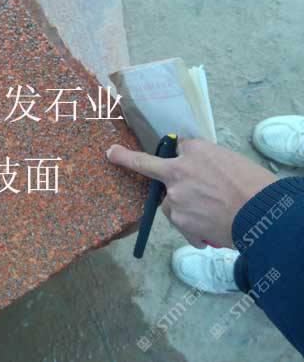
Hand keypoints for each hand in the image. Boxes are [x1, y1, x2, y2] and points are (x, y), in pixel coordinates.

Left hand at [107, 139, 276, 248]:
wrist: (263, 215)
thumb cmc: (253, 185)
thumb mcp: (229, 160)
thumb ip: (204, 161)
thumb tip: (191, 165)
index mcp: (194, 152)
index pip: (175, 145)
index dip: (174, 150)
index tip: (121, 148)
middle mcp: (178, 173)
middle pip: (154, 169)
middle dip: (127, 159)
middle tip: (112, 153)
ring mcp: (176, 199)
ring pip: (171, 202)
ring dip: (184, 207)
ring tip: (213, 213)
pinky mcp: (180, 221)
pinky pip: (183, 225)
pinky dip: (195, 229)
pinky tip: (212, 229)